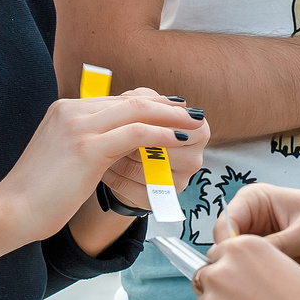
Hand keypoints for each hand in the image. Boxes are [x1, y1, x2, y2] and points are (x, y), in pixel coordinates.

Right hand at [0, 91, 208, 244]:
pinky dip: (163, 133)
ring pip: (137, 110)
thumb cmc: (34, 197)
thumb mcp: (60, 161)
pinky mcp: (87, 146)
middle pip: (130, 100)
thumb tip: (111, 153)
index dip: (148, 105)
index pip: (115, 101)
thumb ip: (83, 147)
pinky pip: (136, 133)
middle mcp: (71, 110)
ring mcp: (78, 125)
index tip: (172, 111)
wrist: (9, 211)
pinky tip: (181, 139)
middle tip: (191, 112)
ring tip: (195, 123)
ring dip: (171, 116)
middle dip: (165, 105)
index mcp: (63, 111)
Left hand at [97, 89, 209, 209]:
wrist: (133, 161)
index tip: (120, 117)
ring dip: (114, 158)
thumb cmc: (140, 127)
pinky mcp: (161, 201)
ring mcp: (180, 183)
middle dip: (126, 140)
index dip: (142, 121)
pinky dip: (113, 177)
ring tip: (99, 149)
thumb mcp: (143, 107)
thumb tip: (135, 99)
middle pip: (156, 148)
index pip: (171, 123)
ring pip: (140, 169)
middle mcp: (195, 159)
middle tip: (105, 134)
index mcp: (199, 131)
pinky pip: (131, 189)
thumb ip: (141, 98)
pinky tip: (102, 167)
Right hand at [215, 183, 299, 297]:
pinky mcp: (275, 278)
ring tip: (259, 298)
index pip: (225, 224)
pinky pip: (256, 290)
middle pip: (226, 251)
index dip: (226, 247)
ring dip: (244, 286)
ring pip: (238, 273)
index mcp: (257, 202)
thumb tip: (241, 260)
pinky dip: (258, 298)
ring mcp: (265, 255)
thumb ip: (276, 245)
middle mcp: (256, 227)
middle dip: (231, 269)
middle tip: (243, 288)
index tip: (234, 266)